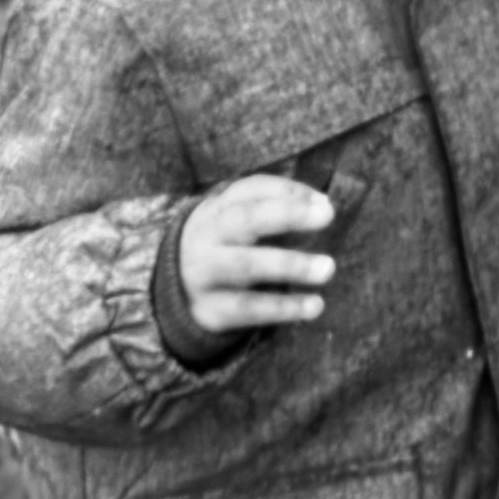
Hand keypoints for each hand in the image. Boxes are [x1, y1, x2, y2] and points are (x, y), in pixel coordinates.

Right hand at [177, 174, 336, 335]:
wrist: (170, 289)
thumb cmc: (226, 244)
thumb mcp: (239, 219)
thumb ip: (279, 206)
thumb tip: (324, 205)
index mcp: (218, 208)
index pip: (252, 189)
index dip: (289, 192)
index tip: (325, 203)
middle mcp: (209, 237)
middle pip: (245, 220)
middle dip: (288, 215)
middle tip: (327, 215)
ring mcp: (206, 274)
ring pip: (246, 265)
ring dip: (290, 265)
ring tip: (327, 268)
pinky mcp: (212, 309)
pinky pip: (249, 308)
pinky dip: (284, 307)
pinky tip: (315, 305)